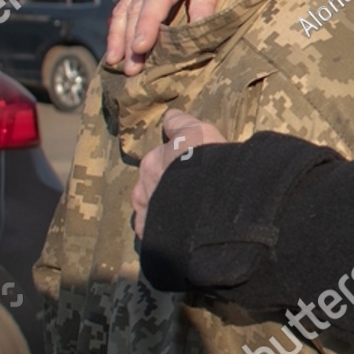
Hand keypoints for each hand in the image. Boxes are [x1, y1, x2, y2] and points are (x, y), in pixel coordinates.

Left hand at [132, 109, 226, 237]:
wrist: (210, 205)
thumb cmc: (207, 163)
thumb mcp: (199, 132)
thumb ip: (181, 124)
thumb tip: (168, 115)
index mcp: (153, 162)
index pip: (158, 158)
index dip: (173, 162)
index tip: (185, 166)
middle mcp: (142, 187)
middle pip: (151, 185)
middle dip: (164, 187)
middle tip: (187, 191)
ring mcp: (145, 214)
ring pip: (150, 210)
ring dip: (162, 210)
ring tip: (185, 214)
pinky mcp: (152, 238)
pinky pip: (154, 233)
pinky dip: (163, 232)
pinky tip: (179, 231)